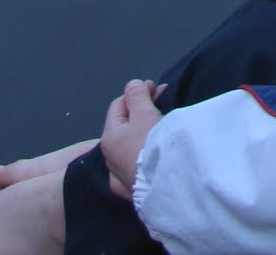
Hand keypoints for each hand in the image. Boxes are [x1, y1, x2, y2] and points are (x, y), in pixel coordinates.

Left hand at [101, 79, 164, 199]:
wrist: (167, 184)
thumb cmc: (152, 145)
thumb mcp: (145, 113)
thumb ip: (137, 95)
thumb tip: (132, 85)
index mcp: (109, 137)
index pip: (118, 105)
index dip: (137, 93)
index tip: (157, 89)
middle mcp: (109, 158)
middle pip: (124, 126)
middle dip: (142, 110)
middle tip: (163, 102)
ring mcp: (119, 177)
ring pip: (129, 146)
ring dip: (143, 132)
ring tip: (162, 125)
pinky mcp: (133, 191)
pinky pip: (135, 165)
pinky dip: (143, 154)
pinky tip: (153, 152)